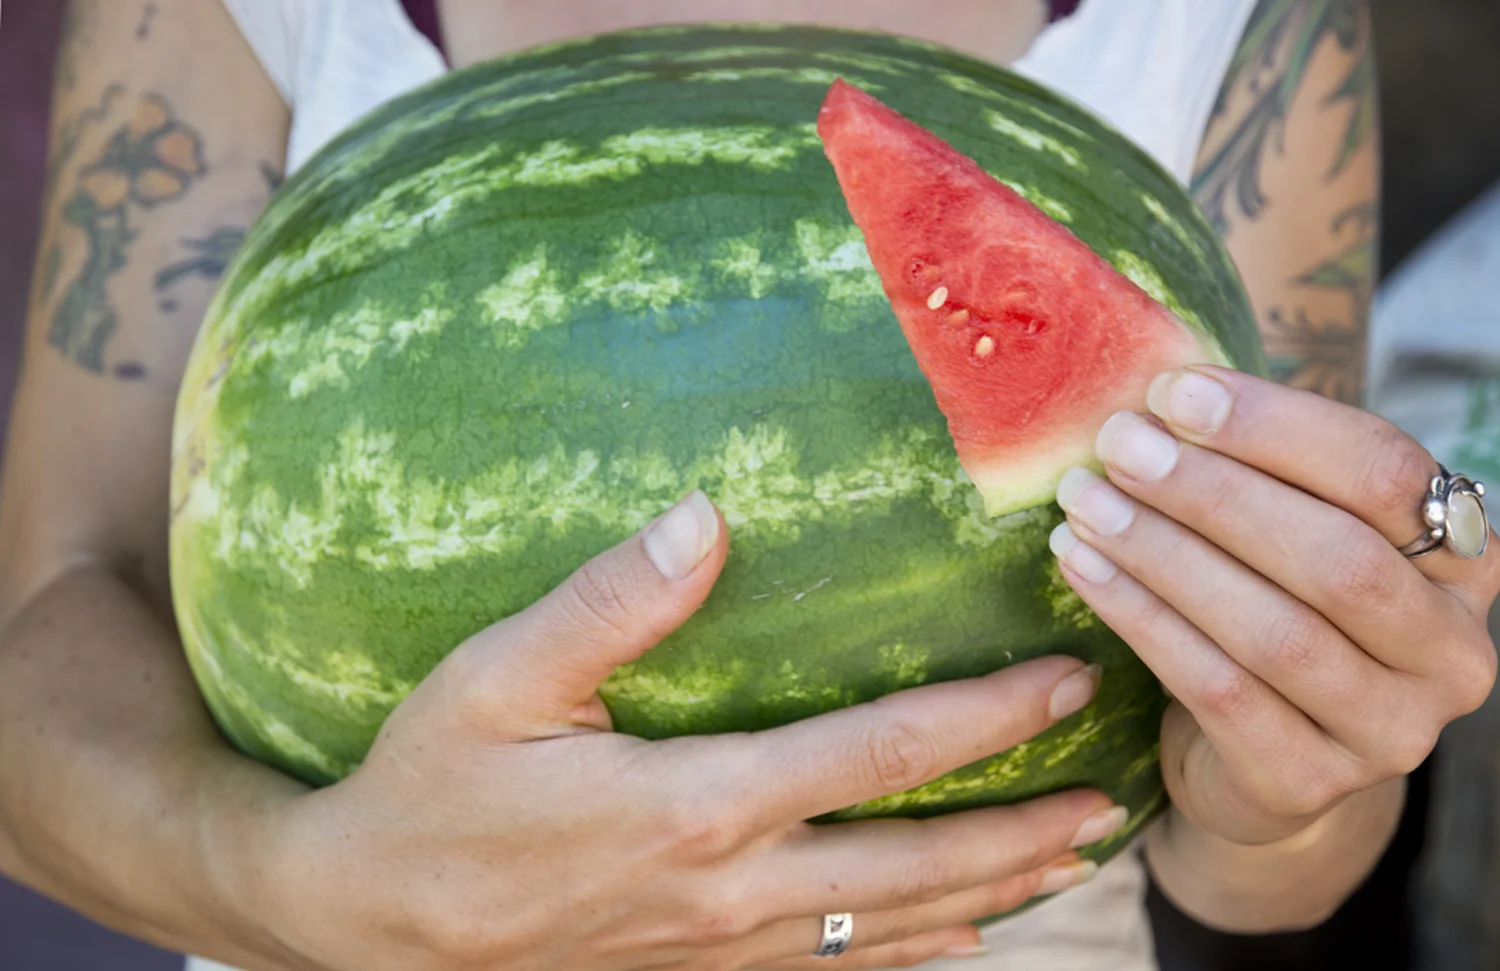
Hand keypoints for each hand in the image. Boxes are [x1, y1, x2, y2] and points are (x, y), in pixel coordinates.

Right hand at [245, 492, 1123, 970]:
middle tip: (1112, 795)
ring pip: (891, 929)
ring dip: (991, 892)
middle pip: (915, 861)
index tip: (1061, 680)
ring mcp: (718, 950)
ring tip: (1073, 865)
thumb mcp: (493, 681)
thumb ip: (606, 602)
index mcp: (695, 805)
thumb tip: (703, 517)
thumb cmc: (427, 788)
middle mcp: (728, 890)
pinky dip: (913, 953)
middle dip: (1023, 826)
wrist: (367, 924)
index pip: (877, 756)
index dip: (981, 718)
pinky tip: (959, 937)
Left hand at [1049, 366, 1499, 845]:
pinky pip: (1218, 691)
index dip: (1274, 425)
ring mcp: (1392, 730)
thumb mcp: (1287, 529)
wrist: (1257, 754)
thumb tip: (1159, 389)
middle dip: (1212, 493)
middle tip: (1118, 446)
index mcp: (1465, 559)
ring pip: (1274, 631)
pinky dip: (1141, 620)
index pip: (1384, 472)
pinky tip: (1081, 569)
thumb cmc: (1272, 604)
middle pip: (1335, 559)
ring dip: (1164, 555)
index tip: (1170, 391)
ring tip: (1085, 503)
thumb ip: (1255, 464)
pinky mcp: (1312, 782)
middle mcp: (1452, 651)